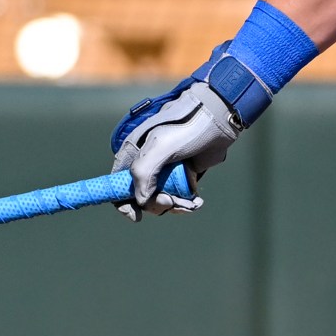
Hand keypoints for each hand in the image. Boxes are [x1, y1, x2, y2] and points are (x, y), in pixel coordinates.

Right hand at [110, 74, 239, 219]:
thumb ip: (144, 173)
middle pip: (141, 198)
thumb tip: (142, 201)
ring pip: (161, 200)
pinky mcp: (183, 176)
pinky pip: (179, 198)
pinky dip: (186, 204)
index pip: (117, 185)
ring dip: (174, 206)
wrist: (218, 119)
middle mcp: (147, 164)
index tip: (136, 215)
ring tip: (189, 202)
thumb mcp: (160, 147)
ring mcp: (165, 172)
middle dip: (156, 204)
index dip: (122, 203)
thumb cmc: (186, 128)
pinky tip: (196, 202)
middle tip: (171, 200)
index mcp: (134, 154)